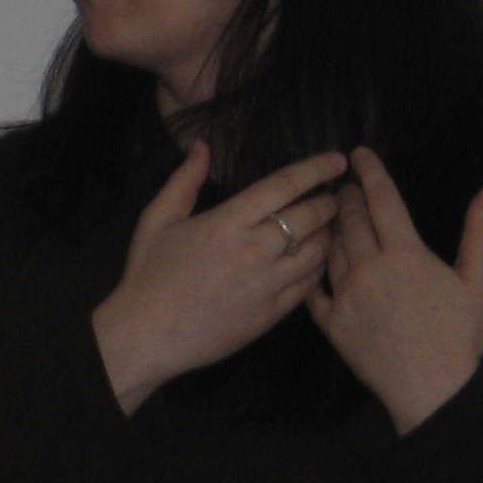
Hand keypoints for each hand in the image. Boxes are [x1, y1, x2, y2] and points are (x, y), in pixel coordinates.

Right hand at [91, 141, 349, 414]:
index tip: (336, 160)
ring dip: (328, 235)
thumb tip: (201, 146)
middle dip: (328, 202)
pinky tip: (313, 262)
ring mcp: (265, 284)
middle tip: (332, 198)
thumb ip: (183, 181)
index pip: (284, 186)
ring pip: (318, 251)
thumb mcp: (155, 220)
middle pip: (311, 216)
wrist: (145, 336)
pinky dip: (319, 268)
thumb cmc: (147, 276)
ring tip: (326, 229)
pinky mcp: (271, 314)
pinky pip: (310, 285)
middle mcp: (253, 250)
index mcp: (226, 222)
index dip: (316, 169)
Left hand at [306, 145, 482, 433]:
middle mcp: (369, 269)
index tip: (359, 153)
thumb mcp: (479, 280)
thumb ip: (479, 230)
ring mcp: (345, 296)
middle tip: (344, 184)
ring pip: (330, 248)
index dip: (370, 173)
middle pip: (351, 220)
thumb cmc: (460, 335)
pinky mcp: (330, 323)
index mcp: (406, 254)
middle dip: (347, 196)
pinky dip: (312, 267)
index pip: (382, 200)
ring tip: (329, 213)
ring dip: (329, 226)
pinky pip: (313, 287)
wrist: (431, 389)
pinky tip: (312, 256)